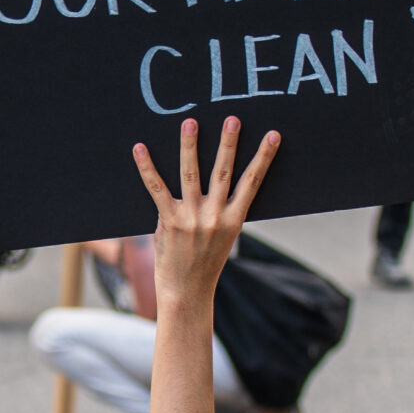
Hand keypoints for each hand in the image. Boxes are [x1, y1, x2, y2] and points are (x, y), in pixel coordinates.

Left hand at [132, 117, 279, 312]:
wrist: (186, 294)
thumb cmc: (205, 264)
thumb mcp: (223, 238)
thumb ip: (221, 211)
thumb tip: (212, 181)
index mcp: (234, 219)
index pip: (252, 182)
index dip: (263, 157)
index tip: (272, 135)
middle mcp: (215, 217)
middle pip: (224, 172)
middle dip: (228, 144)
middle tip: (232, 118)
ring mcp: (192, 219)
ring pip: (191, 175)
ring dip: (190, 147)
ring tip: (190, 122)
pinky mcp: (169, 222)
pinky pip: (157, 189)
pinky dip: (147, 167)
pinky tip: (141, 148)